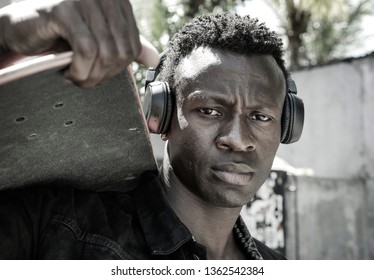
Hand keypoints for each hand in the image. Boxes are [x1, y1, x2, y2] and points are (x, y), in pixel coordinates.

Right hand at [0, 0, 142, 86]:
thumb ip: (126, 44)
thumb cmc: (62, 34)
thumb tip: (154, 59)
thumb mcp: (98, 38)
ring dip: (91, 75)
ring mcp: (84, 0)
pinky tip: (68, 72)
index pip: (133, 47)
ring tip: (76, 78)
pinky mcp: (63, 9)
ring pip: (105, 53)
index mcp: (117, 3)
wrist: (22, 27)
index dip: (118, 69)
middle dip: (104, 75)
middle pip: (121, 52)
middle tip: (86, 80)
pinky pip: (86, 50)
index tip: (99, 75)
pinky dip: (79, 69)